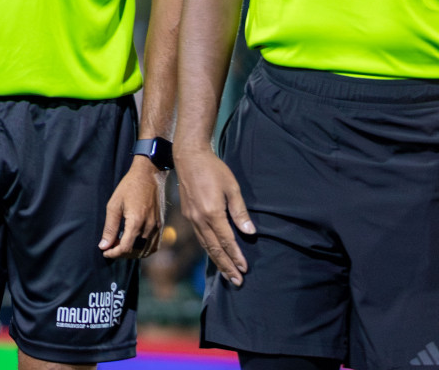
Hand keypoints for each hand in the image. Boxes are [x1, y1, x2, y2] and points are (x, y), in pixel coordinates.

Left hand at [100, 156, 165, 258]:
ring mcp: (157, 227)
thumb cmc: (129, 187)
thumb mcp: (114, 205)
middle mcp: (149, 227)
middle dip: (121, 253)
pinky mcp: (161, 225)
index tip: (105, 251)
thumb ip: (109, 227)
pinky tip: (135, 245)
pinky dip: (144, 250)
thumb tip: (104, 245)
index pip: (125, 248)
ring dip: (132, 253)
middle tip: (110, 247)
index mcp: (136, 222)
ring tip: (121, 246)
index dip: (114, 253)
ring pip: (145, 251)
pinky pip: (154, 245)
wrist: (149, 175)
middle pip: (135, 251)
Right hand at [175, 144, 253, 286]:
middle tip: (237, 281)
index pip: (227, 241)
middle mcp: (199, 219)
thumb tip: (250, 232)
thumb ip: (240, 212)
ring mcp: (192, 218)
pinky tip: (214, 254)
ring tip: (227, 274)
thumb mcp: (232, 188)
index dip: (236, 256)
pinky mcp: (188, 214)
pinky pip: (199, 237)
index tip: (244, 269)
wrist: (189, 157)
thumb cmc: (214, 169)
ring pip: (205, 245)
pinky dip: (208, 249)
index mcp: (212, 213)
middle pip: (214, 248)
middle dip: (227, 266)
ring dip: (217, 261)